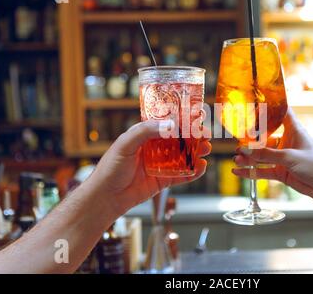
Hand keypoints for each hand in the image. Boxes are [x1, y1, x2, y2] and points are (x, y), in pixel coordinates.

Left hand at [87, 120, 210, 215]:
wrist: (106, 197)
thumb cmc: (110, 168)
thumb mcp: (126, 143)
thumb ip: (146, 131)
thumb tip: (171, 125)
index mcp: (145, 135)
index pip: (167, 123)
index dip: (182, 119)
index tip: (196, 115)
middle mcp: (154, 148)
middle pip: (179, 139)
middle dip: (194, 136)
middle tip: (206, 134)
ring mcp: (160, 164)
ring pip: (183, 156)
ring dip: (196, 152)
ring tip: (206, 149)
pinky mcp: (164, 181)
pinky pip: (182, 175)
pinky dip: (193, 172)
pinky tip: (201, 167)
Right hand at [232, 108, 312, 203]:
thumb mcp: (289, 157)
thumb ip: (265, 154)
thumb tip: (243, 150)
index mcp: (294, 130)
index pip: (280, 112)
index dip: (269, 107)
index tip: (253, 104)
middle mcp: (287, 142)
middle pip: (265, 136)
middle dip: (251, 139)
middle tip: (237, 140)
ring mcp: (283, 158)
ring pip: (262, 156)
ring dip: (249, 157)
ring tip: (236, 158)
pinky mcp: (282, 172)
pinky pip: (263, 171)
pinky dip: (251, 172)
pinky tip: (238, 172)